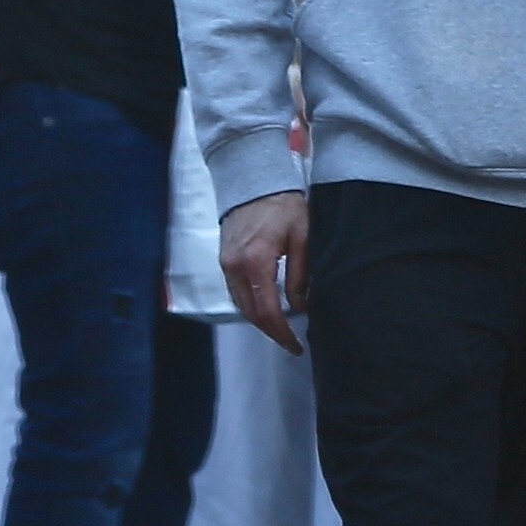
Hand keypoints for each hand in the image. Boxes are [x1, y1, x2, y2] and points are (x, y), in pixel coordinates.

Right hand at [220, 191, 309, 354]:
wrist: (254, 179)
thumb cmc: (284, 205)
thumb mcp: (302, 238)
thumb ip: (301, 275)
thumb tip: (301, 307)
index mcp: (256, 262)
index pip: (267, 311)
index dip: (281, 334)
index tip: (296, 346)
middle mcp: (235, 267)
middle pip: (250, 313)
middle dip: (271, 332)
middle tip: (291, 343)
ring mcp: (225, 264)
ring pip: (240, 305)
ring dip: (259, 320)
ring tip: (281, 328)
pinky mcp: (223, 259)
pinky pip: (234, 292)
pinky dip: (250, 304)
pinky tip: (266, 306)